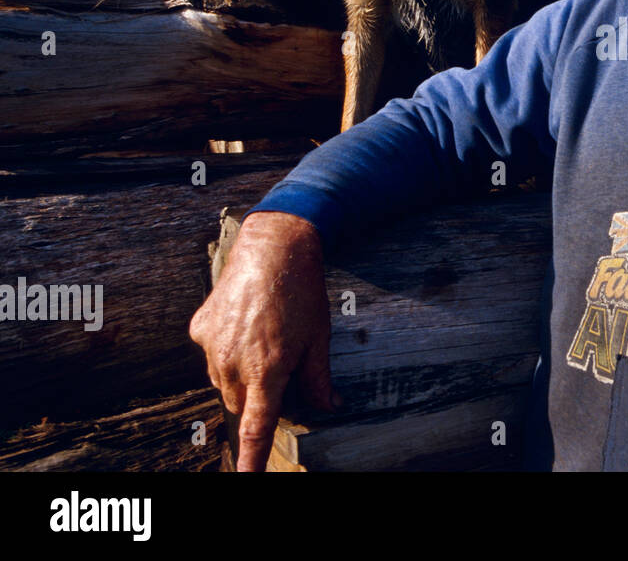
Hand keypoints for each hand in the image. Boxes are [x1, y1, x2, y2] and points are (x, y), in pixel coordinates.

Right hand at [189, 211, 335, 470]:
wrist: (272, 247)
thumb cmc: (301, 292)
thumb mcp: (318, 337)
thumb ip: (319, 378)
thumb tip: (329, 406)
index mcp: (267, 370)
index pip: (257, 427)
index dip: (251, 459)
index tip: (246, 480)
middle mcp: (233, 363)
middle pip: (241, 403)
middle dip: (257, 395)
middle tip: (279, 364)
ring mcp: (212, 346)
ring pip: (223, 381)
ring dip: (240, 373)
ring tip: (263, 336)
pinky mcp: (199, 329)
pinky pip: (211, 354)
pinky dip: (225, 349)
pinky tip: (246, 322)